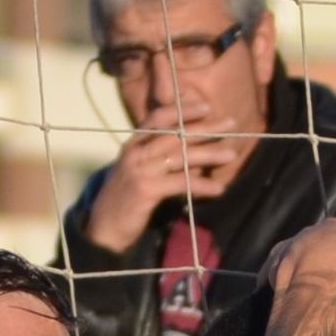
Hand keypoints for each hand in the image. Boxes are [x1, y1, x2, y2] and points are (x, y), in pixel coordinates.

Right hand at [80, 124, 224, 251]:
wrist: (103, 228)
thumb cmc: (126, 200)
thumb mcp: (139, 172)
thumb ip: (160, 158)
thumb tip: (193, 152)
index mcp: (133, 144)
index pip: (158, 118)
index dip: (182, 110)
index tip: (206, 106)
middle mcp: (135, 152)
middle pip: (175, 134)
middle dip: (205, 128)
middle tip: (232, 123)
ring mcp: (140, 170)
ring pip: (180, 156)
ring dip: (209, 154)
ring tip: (231, 155)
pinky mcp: (146, 190)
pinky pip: (180, 183)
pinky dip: (201, 186)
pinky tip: (218, 189)